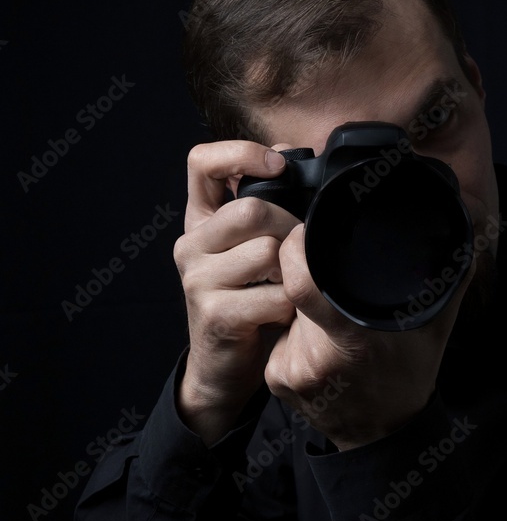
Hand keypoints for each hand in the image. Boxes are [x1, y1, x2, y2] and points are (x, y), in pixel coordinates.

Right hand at [173, 140, 299, 444]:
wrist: (223, 367)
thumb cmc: (248, 300)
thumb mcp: (250, 247)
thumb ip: (264, 204)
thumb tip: (289, 156)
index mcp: (200, 220)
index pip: (202, 162)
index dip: (241, 153)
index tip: (278, 168)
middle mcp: (191, 245)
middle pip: (252, 210)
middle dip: (291, 228)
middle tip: (301, 255)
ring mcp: (197, 280)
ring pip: (267, 251)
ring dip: (294, 272)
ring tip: (290, 288)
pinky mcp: (214, 314)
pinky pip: (273, 295)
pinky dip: (290, 305)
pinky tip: (283, 314)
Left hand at [264, 223, 475, 450]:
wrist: (383, 435)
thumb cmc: (410, 374)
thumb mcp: (436, 325)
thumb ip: (448, 275)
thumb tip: (462, 225)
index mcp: (353, 339)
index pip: (301, 282)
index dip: (295, 250)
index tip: (305, 236)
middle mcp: (317, 356)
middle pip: (297, 293)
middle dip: (312, 283)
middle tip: (338, 296)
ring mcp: (293, 370)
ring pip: (289, 315)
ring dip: (305, 312)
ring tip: (336, 329)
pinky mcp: (277, 379)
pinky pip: (281, 339)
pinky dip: (295, 337)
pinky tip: (321, 352)